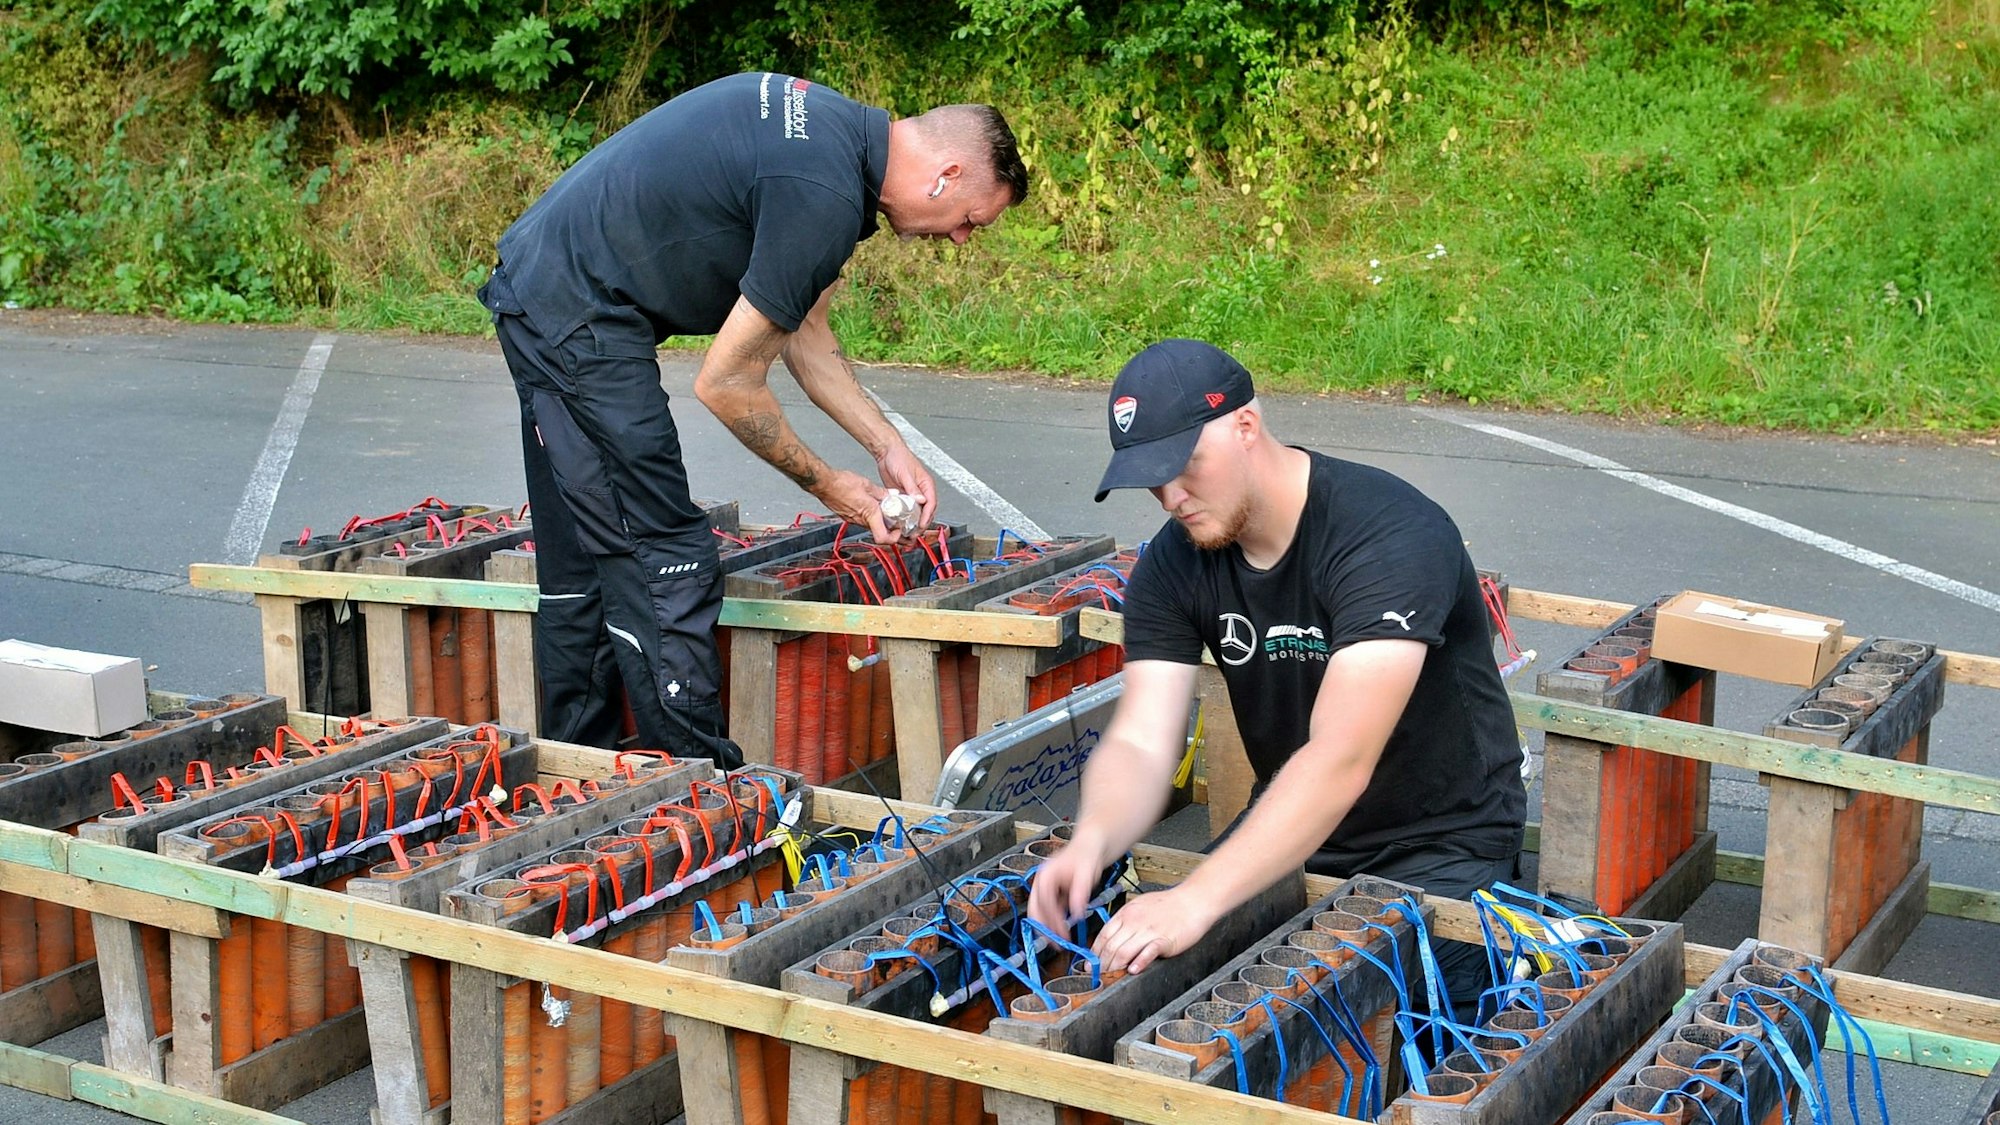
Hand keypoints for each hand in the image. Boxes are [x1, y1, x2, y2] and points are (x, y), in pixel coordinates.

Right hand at [813, 468, 891, 541]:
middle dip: (889, 529)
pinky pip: (862, 520)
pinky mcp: (848, 517)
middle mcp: (860, 520)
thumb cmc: (841, 483)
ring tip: (885, 510)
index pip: (882, 538)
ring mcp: (853, 520)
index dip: (894, 538)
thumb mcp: (867, 485)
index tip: (899, 531)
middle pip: (879, 532)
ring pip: (871, 526)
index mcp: (869, 513)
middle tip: (897, 521)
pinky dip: (870, 516)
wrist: (824, 483)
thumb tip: (891, 495)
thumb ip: (882, 492)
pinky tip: (872, 506)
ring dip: (879, 521)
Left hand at [874, 443, 936, 527]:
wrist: (886, 452)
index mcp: (926, 484)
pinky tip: (900, 527)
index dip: (927, 516)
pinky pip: (907, 511)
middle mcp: (922, 491)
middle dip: (921, 524)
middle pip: (926, 512)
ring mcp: (913, 495)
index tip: (921, 525)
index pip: (931, 504)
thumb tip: (921, 500)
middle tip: (914, 534)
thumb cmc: (898, 457)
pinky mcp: (904, 497)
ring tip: (908, 534)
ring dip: (913, 524)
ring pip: (917, 513)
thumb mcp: (904, 473)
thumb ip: (912, 488)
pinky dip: (905, 520)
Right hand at [1027, 830, 1109, 935]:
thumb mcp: (1086, 874)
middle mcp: (1041, 883)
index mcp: (1046, 877)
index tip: (1062, 934)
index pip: (1045, 904)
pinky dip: (1052, 922)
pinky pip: (1048, 911)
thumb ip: (1080, 893)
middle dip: (1043, 929)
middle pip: (1035, 910)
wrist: (1090, 846)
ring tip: (1056, 941)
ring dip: (1046, 927)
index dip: (1053, 921)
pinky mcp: (1051, 893)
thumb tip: (1076, 914)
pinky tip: (1061, 930)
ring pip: (1039, 912)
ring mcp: (1044, 888)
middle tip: (1054, 944)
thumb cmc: (1087, 856)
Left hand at [1090, 887, 1218, 974]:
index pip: (1103, 935)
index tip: (1090, 964)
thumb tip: (1112, 937)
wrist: (1192, 901)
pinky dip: (1139, 962)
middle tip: (1097, 975)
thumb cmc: (1169, 905)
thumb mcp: (1140, 906)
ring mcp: (1149, 931)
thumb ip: (1126, 921)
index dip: (1094, 952)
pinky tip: (1133, 970)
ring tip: (1111, 976)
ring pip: (1124, 951)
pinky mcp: (1164, 940)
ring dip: (1115, 966)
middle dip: (1101, 964)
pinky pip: (1148, 952)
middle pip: (1111, 946)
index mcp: (1127, 913)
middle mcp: (1134, 922)